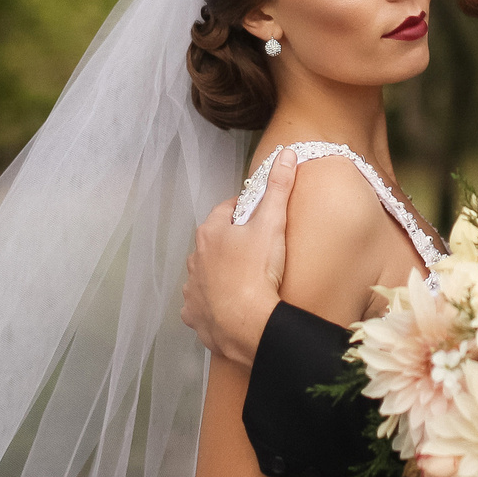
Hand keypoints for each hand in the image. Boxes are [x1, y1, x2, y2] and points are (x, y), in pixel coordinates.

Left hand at [181, 148, 295, 366]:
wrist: (246, 323)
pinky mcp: (194, 314)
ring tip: (244, 282)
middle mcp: (195, 258)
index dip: (244, 212)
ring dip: (219, 274)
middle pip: (214, 243)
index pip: (226, 211)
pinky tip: (229, 307)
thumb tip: (285, 153)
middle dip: (231, 244)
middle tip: (256, 252)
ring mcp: (192, 288)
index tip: (260, 219)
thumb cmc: (257, 271)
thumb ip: (278, 188)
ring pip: (204, 274)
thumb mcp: (272, 224)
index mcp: (210, 233)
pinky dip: (212, 304)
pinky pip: (201, 305)